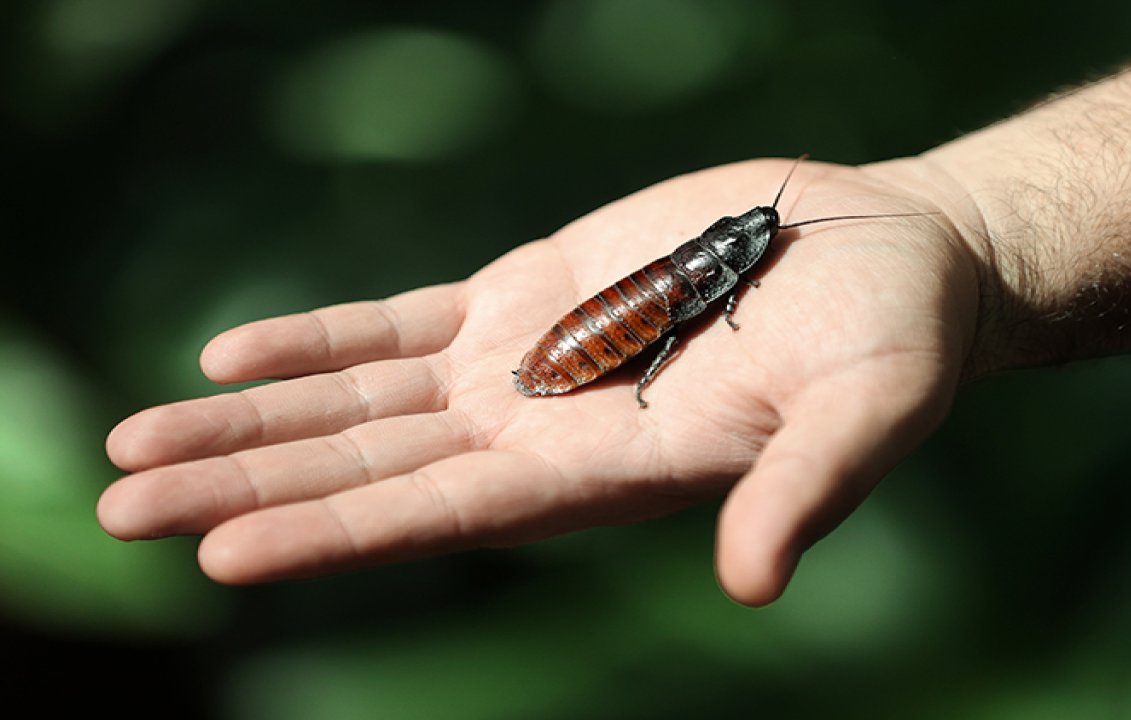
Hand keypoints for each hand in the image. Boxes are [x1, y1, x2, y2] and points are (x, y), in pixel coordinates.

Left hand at [98, 157, 981, 605]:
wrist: (886, 260)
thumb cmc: (897, 341)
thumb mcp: (868, 410)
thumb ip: (804, 489)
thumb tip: (753, 583)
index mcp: (610, 472)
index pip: (449, 516)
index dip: (337, 534)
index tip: (219, 555)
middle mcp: (547, 431)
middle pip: (372, 471)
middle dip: (250, 488)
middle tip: (119, 511)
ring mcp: (528, 362)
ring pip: (364, 403)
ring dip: (253, 421)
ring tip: (134, 444)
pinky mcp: (531, 292)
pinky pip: (401, 324)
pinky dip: (319, 340)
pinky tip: (233, 354)